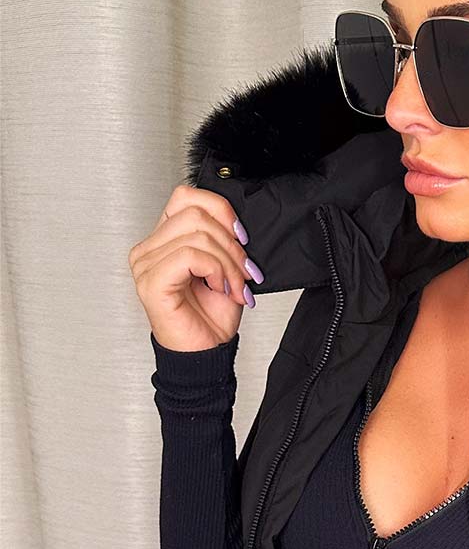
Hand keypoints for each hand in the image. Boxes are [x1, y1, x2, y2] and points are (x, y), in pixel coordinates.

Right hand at [129, 182, 260, 352]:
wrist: (207, 353)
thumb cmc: (211, 316)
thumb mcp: (224, 266)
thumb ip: (222, 237)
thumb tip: (235, 221)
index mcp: (164, 239)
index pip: (186, 196)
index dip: (220, 210)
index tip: (241, 237)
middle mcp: (150, 249)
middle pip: (195, 213)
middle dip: (230, 243)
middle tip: (243, 271)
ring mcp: (146, 264)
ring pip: (197, 234)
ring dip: (228, 262)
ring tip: (234, 285)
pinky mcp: (151, 281)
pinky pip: (189, 255)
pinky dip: (215, 270)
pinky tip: (218, 287)